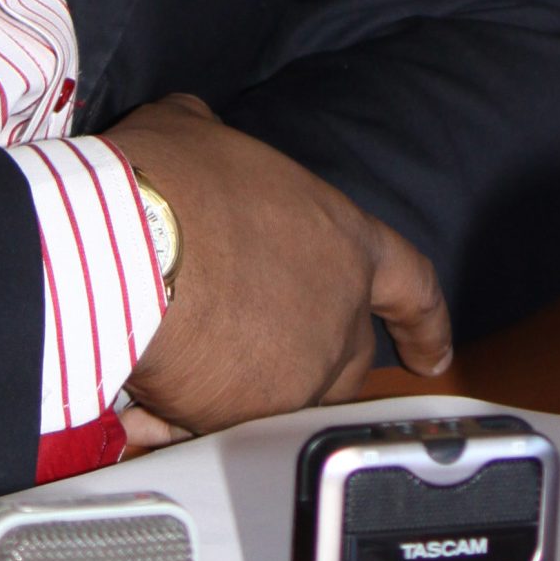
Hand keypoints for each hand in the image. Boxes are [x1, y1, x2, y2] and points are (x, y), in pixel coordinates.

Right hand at [108, 93, 451, 438]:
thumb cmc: (169, 182)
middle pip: (346, 359)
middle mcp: (337, 313)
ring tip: (183, 360)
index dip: (424, 322)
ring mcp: (300, 374)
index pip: (410, 285)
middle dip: (304, 360)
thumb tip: (198, 141)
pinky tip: (144, 398)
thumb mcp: (198, 130)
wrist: (128, 249)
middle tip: (243, 342)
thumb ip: (221, 147)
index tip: (432, 355)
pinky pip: (223, 429)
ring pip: (286, 402)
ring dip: (245, 391)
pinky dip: (187, 419)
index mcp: (343, 239)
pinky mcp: (251, 418)